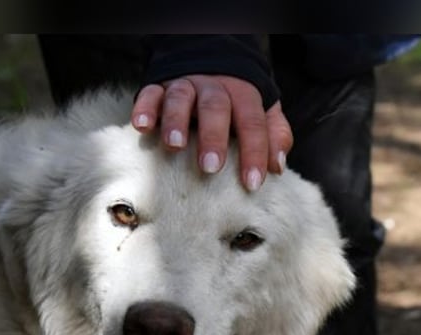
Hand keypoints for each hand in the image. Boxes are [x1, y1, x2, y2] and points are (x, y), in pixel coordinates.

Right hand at [132, 75, 292, 191]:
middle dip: (213, 137)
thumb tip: (278, 166)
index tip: (253, 183)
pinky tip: (142, 127)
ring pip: (180, 98)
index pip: (252, 121)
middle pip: (216, 107)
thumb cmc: (236, 102)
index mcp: (242, 93)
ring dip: (176, 121)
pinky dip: (145, 108)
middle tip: (210, 168)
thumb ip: (274, 135)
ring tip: (174, 146)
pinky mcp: (159, 87)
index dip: (255, 151)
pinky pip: (150, 93)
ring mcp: (185, 85)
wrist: (209, 63)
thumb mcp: (262, 111)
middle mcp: (213, 87)